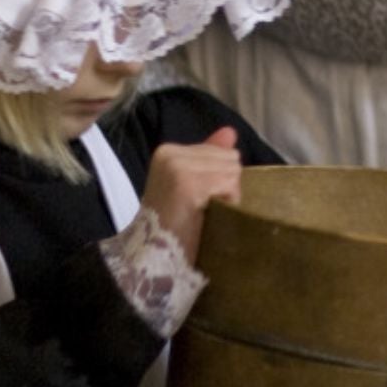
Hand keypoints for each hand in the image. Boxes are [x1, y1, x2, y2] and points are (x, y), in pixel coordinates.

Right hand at [142, 127, 242, 260]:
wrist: (153, 256)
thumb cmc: (175, 224)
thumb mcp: (191, 183)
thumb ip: (210, 156)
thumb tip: (230, 131)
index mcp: (168, 150)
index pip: (221, 152)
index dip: (219, 179)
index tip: (196, 198)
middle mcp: (170, 154)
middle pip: (230, 158)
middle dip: (226, 185)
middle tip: (202, 207)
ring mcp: (177, 168)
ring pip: (233, 171)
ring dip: (228, 195)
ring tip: (205, 211)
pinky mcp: (188, 184)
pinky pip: (230, 184)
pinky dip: (228, 202)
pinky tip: (208, 214)